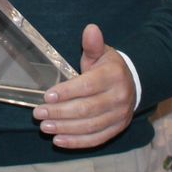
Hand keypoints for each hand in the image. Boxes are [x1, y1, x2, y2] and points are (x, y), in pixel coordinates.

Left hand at [31, 24, 135, 148]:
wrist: (133, 83)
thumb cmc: (108, 67)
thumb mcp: (101, 53)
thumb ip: (92, 44)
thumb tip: (90, 29)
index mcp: (113, 76)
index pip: (87, 86)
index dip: (67, 92)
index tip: (47, 97)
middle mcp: (119, 97)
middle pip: (86, 109)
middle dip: (60, 113)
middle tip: (38, 113)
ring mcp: (119, 116)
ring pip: (90, 126)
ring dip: (65, 129)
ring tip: (44, 127)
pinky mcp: (117, 129)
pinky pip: (96, 139)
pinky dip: (77, 142)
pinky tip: (59, 140)